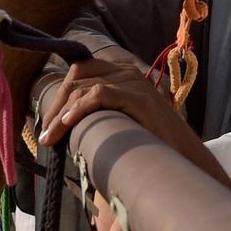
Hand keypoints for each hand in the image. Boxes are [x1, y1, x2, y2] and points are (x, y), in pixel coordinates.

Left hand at [37, 59, 188, 151]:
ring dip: (62, 114)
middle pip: (78, 78)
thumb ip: (99, 114)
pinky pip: (100, 93)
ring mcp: (134, 83)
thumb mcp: (119, 122)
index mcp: (122, 75)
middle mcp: (127, 73)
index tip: (49, 123)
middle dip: (57, 106)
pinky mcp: (139, 97)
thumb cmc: (150, 145)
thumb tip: (62, 123)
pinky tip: (69, 124)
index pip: (81, 71)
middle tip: (46, 134)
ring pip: (84, 88)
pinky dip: (80, 108)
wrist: (184, 158)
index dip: (61, 95)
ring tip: (52, 137)